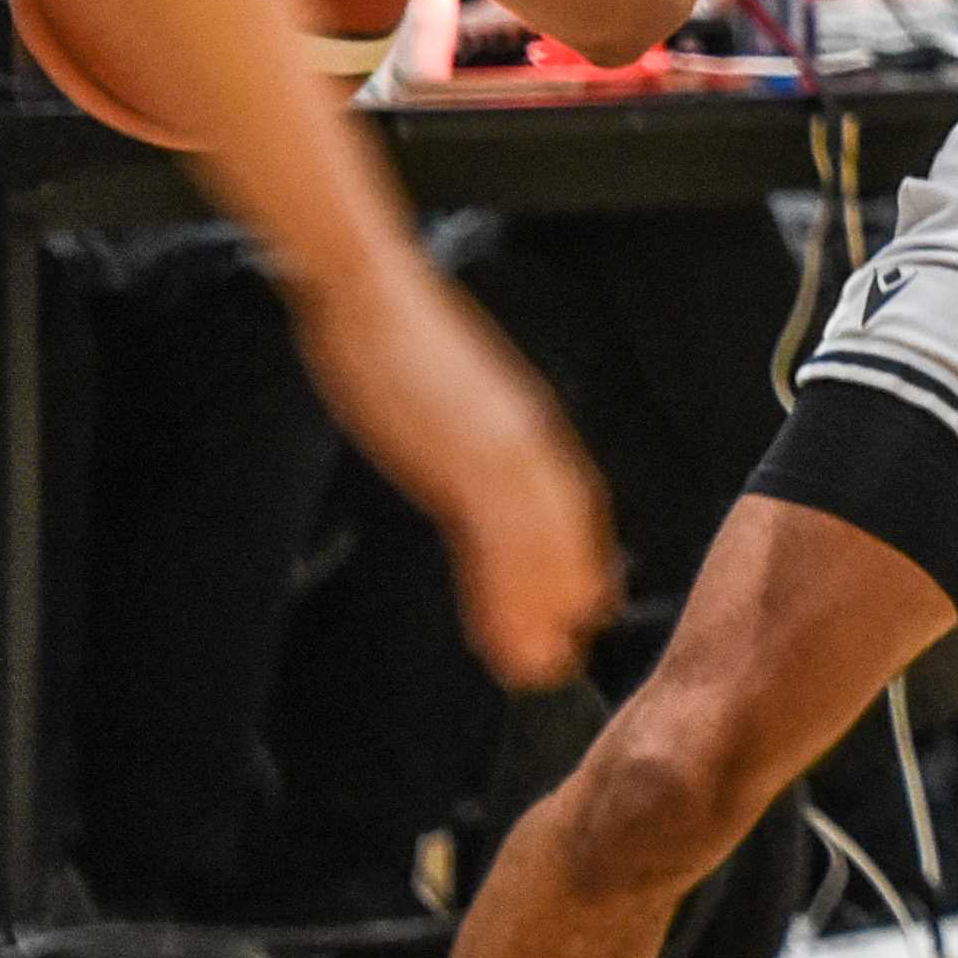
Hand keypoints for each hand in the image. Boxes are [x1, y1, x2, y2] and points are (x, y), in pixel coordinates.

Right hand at [294, 273, 618, 689]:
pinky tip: (498, 635)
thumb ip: (473, 433)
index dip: (580, 555)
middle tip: (564, 654)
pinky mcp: (463, 460)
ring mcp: (500, 450)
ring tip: (537, 667)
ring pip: (540, 548)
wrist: (371, 291)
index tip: (586, 602)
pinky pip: (496, 544)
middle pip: (567, 531)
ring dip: (540, 611)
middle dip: (568, 594)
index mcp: (525, 417)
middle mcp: (527, 437)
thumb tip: (472, 466)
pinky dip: (503, 595)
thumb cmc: (397, 337)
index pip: (573, 500)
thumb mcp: (451, 392)